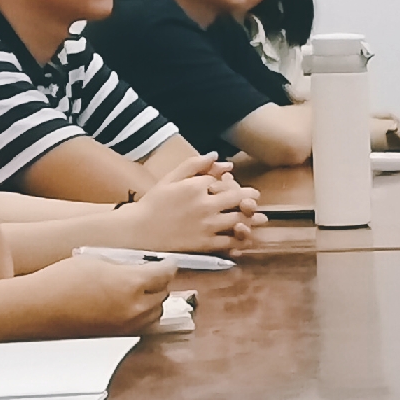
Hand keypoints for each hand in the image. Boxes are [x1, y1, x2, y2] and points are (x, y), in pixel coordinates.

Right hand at [38, 252, 179, 334]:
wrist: (36, 309)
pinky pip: (141, 326)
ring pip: (155, 313)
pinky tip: (130, 306)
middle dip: (159, 282)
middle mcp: (134, 308)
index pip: (165, 274)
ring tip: (140, 290)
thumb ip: (125, 265)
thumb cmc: (61, 281)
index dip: (168, 265)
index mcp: (131, 284)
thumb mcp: (97, 261)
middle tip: (151, 273)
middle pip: (163, 294)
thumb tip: (139, 268)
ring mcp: (126, 326)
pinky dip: (142, 316)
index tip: (167, 262)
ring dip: (153, 301)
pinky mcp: (116, 338)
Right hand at [120, 157, 257, 252]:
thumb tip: (218, 156)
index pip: (224, 181)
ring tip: (261, 218)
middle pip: (238, 198)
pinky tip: (246, 238)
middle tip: (256, 197)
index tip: (237, 185)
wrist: (138, 231)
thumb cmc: (154, 203)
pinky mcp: (205, 243)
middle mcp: (205, 204)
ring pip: (239, 220)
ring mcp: (207, 225)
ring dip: (253, 218)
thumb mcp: (171, 178)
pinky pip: (229, 241)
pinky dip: (240, 240)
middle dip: (250, 197)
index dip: (232, 183)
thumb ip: (195, 165)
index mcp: (196, 186)